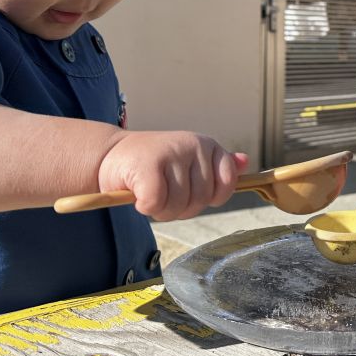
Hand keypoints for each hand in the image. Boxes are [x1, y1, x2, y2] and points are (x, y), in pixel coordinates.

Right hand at [97, 131, 248, 220]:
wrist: (110, 155)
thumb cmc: (153, 164)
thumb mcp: (189, 161)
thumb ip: (217, 166)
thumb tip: (245, 162)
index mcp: (207, 145)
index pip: (227, 182)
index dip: (210, 197)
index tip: (190, 193)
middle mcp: (193, 145)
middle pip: (201, 200)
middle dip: (181, 208)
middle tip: (164, 194)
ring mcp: (171, 153)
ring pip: (178, 205)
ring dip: (161, 210)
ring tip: (150, 192)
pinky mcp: (148, 166)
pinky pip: (156, 204)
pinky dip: (145, 207)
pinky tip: (138, 193)